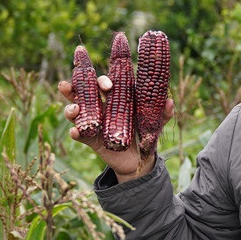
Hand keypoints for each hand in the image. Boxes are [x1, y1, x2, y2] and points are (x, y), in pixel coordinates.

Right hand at [58, 75, 174, 182]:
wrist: (140, 160)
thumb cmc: (145, 134)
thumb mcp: (155, 124)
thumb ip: (162, 113)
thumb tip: (170, 102)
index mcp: (116, 98)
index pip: (106, 83)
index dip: (103, 79)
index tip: (109, 85)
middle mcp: (102, 107)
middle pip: (85, 92)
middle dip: (77, 86)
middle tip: (73, 86)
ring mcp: (94, 122)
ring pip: (77, 111)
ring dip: (70, 107)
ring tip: (73, 109)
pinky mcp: (90, 139)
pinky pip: (79, 134)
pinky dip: (75, 132)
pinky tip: (75, 131)